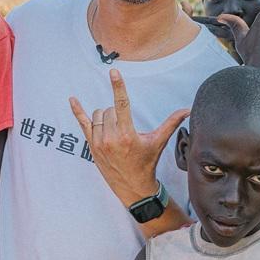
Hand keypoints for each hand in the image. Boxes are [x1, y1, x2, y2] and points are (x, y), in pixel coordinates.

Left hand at [69, 69, 187, 206]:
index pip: (122, 104)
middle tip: (126, 128)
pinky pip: (82, 123)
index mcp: (127, 135)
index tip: (114, 72)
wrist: (132, 187)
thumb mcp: (158, 142)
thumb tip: (187, 110)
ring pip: (98, 115)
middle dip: (118, 113)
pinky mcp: (91, 146)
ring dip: (106, 116)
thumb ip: (171, 123)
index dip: (118, 86)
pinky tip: (72, 99)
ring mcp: (98, 142)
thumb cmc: (146, 163)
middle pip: (109, 109)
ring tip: (115, 130)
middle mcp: (111, 138)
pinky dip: (77, 110)